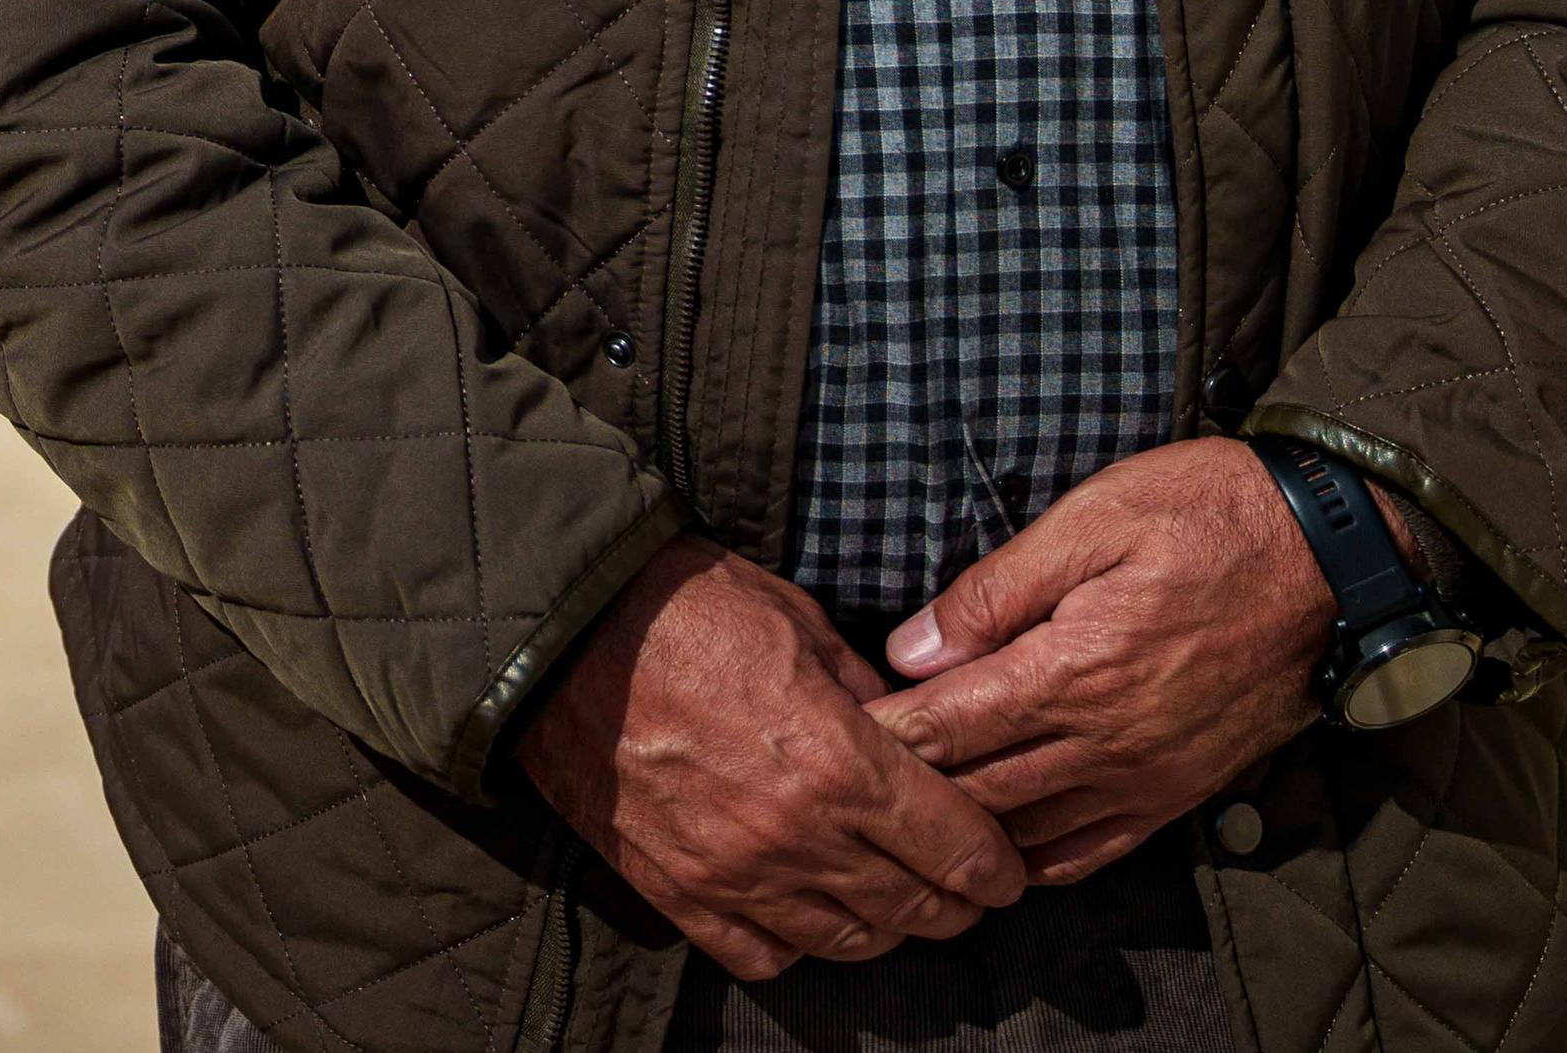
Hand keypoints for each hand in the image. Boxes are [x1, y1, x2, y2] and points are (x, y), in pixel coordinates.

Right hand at [513, 536, 1028, 979]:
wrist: (561, 633)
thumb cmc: (686, 608)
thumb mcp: (803, 625)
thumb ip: (870, 695)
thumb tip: (915, 733)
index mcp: (842, 763)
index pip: (959, 852)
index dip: (997, 868)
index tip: (1005, 866)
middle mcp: (798, 835)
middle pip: (915, 910)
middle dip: (954, 903)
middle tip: (962, 887)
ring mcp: (735, 874)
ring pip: (847, 942)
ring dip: (883, 927)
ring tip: (889, 900)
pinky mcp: (678, 892)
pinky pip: (763, 956)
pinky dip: (796, 943)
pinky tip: (804, 909)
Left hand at [862, 438, 1339, 881]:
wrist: (1337, 559)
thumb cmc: (1209, 516)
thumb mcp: (1092, 521)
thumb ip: (995, 593)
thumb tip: (912, 648)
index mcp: (1072, 671)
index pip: (948, 727)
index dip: (884, 738)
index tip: (830, 738)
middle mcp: (1107, 741)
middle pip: (977, 789)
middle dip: (907, 789)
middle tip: (846, 783)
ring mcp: (1148, 776)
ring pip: (1028, 828)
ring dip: (965, 828)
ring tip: (905, 817)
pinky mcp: (1183, 790)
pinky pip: (1097, 847)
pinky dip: (1040, 855)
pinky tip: (1003, 846)